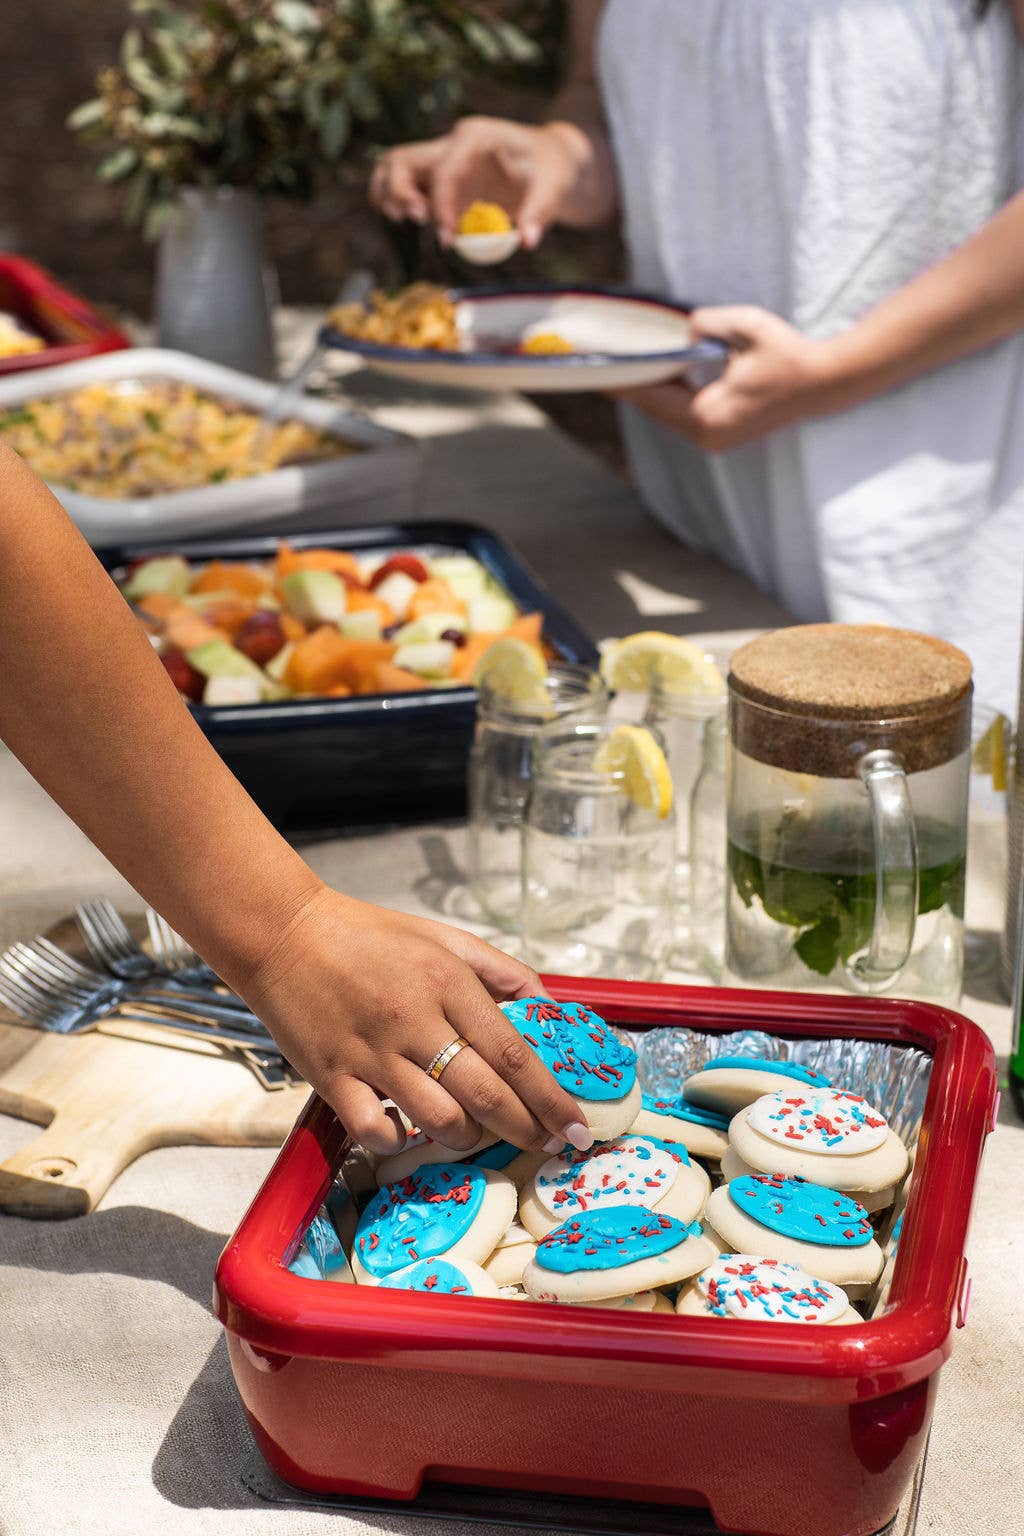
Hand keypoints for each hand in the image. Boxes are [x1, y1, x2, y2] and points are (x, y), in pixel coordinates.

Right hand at [238, 885, 592, 1156]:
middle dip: (529, 1129)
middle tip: (550, 1144)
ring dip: (469, 1138)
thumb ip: (503, 973)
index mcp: (448, 982)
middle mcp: (414, 1020)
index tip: (578, 1127)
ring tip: (476, 1132)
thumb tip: (551, 1011)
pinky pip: (376, 1131)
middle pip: (488, 1095)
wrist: (284, 934)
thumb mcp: (446, 939)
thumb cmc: (370, 936)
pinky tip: (410, 1130)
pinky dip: (401, 1141)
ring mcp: (372, 1053)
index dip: (552, 1098)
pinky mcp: (332, 1078)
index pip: (514, 1053)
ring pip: (439, 1120)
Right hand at [370, 116, 589, 247]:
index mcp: (477, 137)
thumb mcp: (555, 187)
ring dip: (388, 195)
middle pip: (401, 159)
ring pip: (392, 167)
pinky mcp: (437, 178)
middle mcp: (451, 143)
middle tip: (419, 222)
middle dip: (400, 192)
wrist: (550, 160)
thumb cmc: (553, 169)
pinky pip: (402, 184)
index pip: (445, 167)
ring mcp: (440, 159)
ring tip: (407, 221)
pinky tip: (413, 223)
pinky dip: (396, 203)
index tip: (448, 236)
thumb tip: (526, 241)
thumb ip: (540, 212)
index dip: (442, 203)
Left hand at [613, 306, 839, 451]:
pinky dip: (667, 397)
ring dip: (647, 392)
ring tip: (621, 369)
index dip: (622, 381)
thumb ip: (709, 323)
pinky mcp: (721, 436)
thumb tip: (683, 325)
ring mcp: (714, 441)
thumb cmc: (788, 355)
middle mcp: (707, 435)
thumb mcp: (748, 327)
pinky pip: (682, 417)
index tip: (595, 370)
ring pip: (667, 415)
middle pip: (655, 410)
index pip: (652, 396)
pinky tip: (655, 377)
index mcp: (708, 415)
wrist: (824, 384)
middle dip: (630, 386)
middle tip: (600, 364)